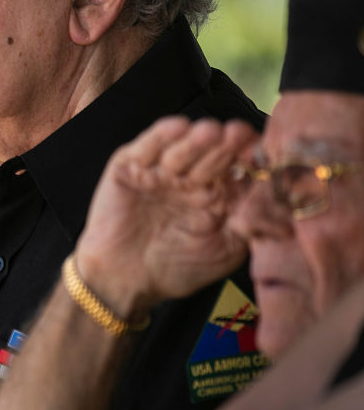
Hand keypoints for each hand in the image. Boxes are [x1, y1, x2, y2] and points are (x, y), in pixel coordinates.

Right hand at [75, 117, 258, 317]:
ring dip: (197, 140)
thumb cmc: (176, 269)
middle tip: (239, 136)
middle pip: (212, 153)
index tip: (264, 153)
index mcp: (217, 193)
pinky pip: (145, 147)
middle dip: (226, 145)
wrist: (125, 281)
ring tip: (211, 133)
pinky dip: (160, 136)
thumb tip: (284, 199)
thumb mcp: (226, 248)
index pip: (238, 167)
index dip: (251, 157)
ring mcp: (159, 170)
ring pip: (182, 147)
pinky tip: (177, 128)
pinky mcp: (128, 166)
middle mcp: (191, 177)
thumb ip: (250, 221)